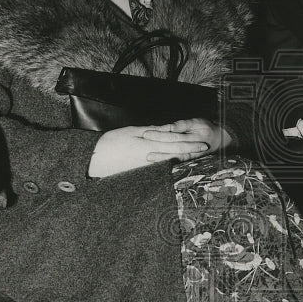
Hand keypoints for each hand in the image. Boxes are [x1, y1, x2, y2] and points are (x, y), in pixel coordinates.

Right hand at [88, 123, 212, 178]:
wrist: (97, 159)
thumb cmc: (112, 142)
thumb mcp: (131, 131)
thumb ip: (150, 130)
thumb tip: (164, 129)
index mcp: (149, 144)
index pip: (175, 143)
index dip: (190, 143)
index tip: (202, 143)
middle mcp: (151, 157)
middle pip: (176, 153)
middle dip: (192, 152)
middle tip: (205, 150)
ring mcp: (147, 166)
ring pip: (170, 162)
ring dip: (184, 159)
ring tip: (197, 157)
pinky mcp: (143, 172)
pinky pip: (160, 168)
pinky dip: (171, 166)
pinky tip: (178, 165)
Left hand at [143, 118, 231, 155]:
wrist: (218, 139)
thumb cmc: (205, 128)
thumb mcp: (197, 122)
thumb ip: (183, 124)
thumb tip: (170, 127)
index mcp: (192, 137)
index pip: (173, 135)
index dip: (159, 134)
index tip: (146, 133)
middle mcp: (191, 148)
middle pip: (172, 147)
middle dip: (157, 147)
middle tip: (144, 148)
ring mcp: (190, 155)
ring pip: (175, 157)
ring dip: (161, 158)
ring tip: (148, 158)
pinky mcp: (189, 159)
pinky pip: (178, 162)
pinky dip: (168, 163)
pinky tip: (157, 165)